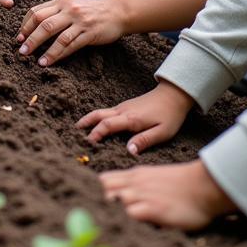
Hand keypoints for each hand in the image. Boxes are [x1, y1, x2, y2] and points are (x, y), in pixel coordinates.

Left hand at [16, 0, 125, 65]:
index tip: (18, 37)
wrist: (118, 11)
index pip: (36, 11)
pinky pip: (70, 45)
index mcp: (61, 1)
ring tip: (34, 60)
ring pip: (55, 35)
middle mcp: (68, 8)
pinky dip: (57, 55)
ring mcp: (79, 20)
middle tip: (21, 50)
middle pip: (43, 23)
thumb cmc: (91, 10)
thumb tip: (35, 25)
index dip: (25, 25)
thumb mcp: (72, 4)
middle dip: (29, 38)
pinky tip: (50, 62)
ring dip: (42, 49)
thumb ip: (56, 11)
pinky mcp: (89, 33)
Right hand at [76, 79, 193, 152]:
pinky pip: (106, 111)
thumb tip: (128, 151)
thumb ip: (144, 141)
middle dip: (85, 124)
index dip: (95, 134)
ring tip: (78, 128)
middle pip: (98, 116)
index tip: (87, 144)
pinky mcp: (125, 106)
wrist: (173, 95)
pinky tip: (95, 124)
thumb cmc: (170, 116)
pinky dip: (97, 117)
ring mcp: (123, 107)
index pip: (107, 126)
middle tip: (73, 133)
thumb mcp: (162, 132)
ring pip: (100, 112)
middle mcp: (123, 111)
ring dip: (88, 119)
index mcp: (131, 119)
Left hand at [100, 160, 234, 228]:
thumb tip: (123, 198)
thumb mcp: (154, 178)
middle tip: (97, 216)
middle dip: (97, 201)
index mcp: (135, 175)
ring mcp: (143, 196)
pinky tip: (125, 230)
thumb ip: (138, 185)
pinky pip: (130, 214)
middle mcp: (135, 183)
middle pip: (103, 189)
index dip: (96, 192)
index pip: (104, 180)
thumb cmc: (181, 185)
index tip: (93, 204)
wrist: (203, 186)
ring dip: (109, 211)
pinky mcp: (153, 209)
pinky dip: (125, 221)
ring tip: (107, 225)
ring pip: (113, 200)